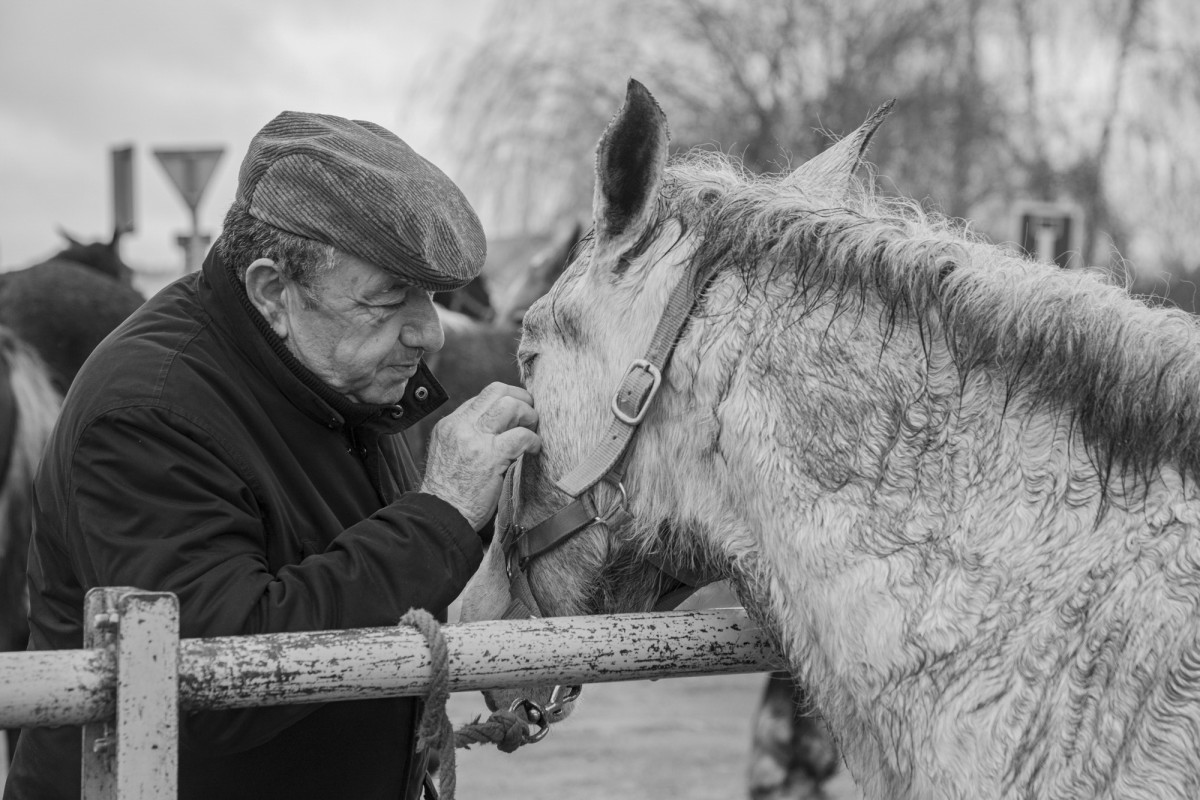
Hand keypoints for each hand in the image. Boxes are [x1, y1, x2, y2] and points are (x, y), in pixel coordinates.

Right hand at [420, 383, 540, 529]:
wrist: (441, 516)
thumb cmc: (450, 494)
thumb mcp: (449, 455)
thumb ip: (468, 437)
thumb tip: (498, 428)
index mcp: (450, 425)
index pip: (482, 397)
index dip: (505, 400)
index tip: (517, 413)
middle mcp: (460, 426)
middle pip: (497, 391)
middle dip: (520, 398)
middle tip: (530, 415)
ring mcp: (475, 439)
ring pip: (510, 405)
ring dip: (529, 415)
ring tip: (532, 431)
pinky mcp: (490, 457)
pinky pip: (521, 436)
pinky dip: (533, 440)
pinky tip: (534, 450)